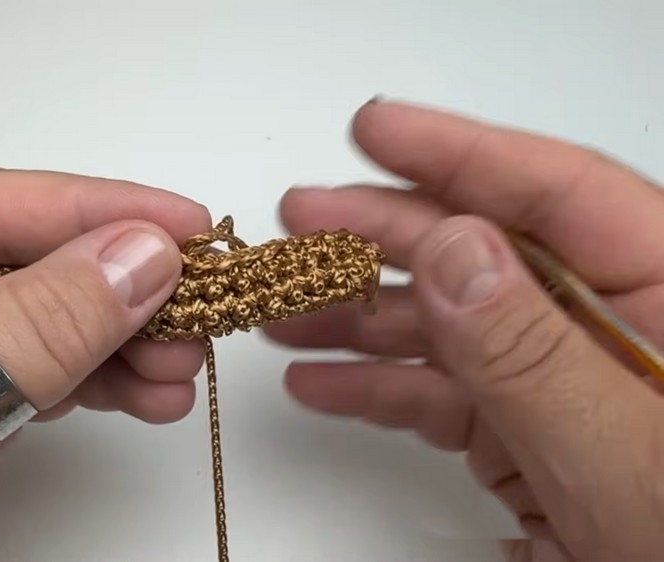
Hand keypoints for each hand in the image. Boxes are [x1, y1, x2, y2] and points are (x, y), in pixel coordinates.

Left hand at [0, 167, 209, 559]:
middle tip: (196, 304)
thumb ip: (30, 329)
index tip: (185, 224)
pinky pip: (22, 366)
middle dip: (111, 286)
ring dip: (113, 337)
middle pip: (14, 255)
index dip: (93, 209)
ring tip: (179, 365)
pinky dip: (88, 378)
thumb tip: (138, 258)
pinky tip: (140, 390)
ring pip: (30, 313)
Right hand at [266, 100, 663, 561]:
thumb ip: (531, 350)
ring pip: (449, 325)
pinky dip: (378, 390)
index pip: (558, 195)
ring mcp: (562, 380)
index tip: (372, 130)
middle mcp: (607, 323)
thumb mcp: (619, 451)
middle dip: (384, 234)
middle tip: (298, 220)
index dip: (458, 153)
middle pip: (484, 252)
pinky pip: (443, 395)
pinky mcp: (529, 432)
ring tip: (281, 312)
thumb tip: (452, 248)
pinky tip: (318, 385)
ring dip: (360, 318)